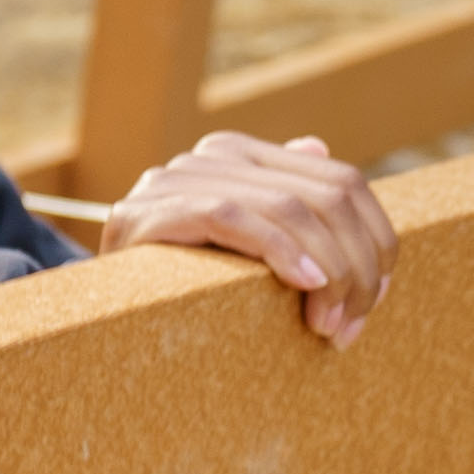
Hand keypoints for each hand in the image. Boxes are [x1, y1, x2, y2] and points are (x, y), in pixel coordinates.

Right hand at [102, 131, 395, 346]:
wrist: (97, 314)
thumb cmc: (186, 285)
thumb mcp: (248, 245)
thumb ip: (284, 202)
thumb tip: (319, 148)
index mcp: (240, 155)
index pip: (340, 180)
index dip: (376, 240)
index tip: (376, 299)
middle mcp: (210, 155)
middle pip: (327, 196)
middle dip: (357, 267)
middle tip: (355, 323)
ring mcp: (174, 179)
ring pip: (291, 208)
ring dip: (328, 274)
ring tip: (329, 325)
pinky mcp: (148, 212)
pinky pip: (232, 217)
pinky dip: (279, 251)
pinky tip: (305, 285)